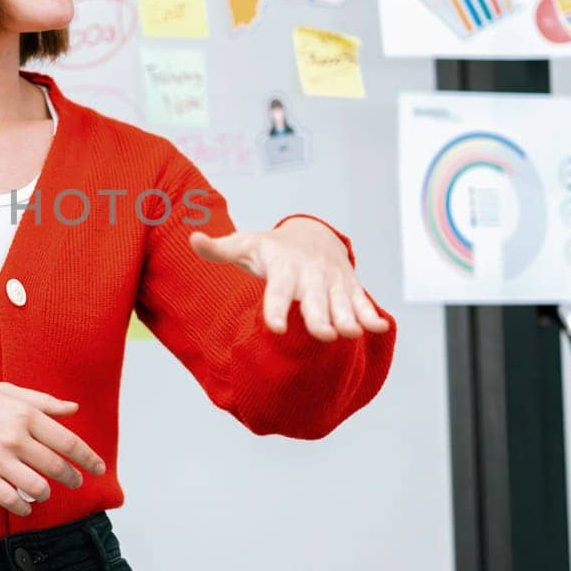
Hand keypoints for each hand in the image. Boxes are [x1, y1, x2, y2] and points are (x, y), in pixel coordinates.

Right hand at [0, 382, 106, 515]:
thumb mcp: (6, 390)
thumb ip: (42, 401)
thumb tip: (73, 409)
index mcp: (25, 414)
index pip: (68, 442)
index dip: (88, 458)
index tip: (98, 468)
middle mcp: (15, 438)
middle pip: (56, 467)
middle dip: (71, 478)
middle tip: (75, 482)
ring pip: (37, 487)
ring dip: (45, 493)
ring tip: (44, 491)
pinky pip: (11, 501)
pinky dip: (23, 507)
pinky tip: (25, 506)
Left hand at [189, 218, 390, 341]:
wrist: (312, 234)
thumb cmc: (271, 248)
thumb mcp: (245, 245)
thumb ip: (219, 249)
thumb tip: (192, 238)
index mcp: (283, 269)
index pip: (278, 291)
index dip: (276, 309)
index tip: (275, 328)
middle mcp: (310, 276)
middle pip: (314, 300)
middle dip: (319, 317)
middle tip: (324, 336)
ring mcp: (332, 283)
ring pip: (341, 303)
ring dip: (348, 318)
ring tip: (351, 334)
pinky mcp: (349, 288)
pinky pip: (362, 301)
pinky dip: (371, 314)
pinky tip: (378, 328)